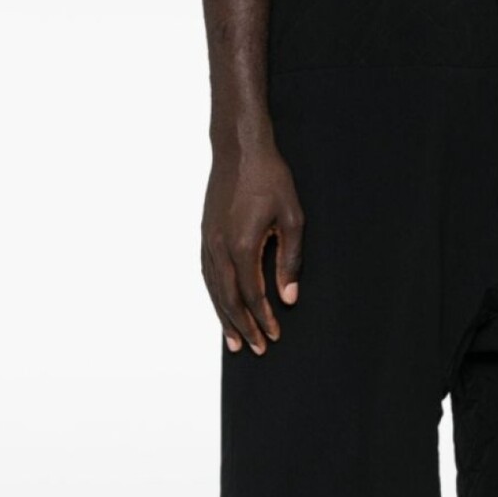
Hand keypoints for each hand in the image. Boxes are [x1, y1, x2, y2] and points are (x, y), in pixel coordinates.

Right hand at [201, 145, 304, 353]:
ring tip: (233, 341)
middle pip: (229, 298)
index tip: (274, 335)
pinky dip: (214, 295)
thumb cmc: (270, 179)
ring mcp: (208, 240)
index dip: (263, 318)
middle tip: (255, 349)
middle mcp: (219, 247)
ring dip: (224, 316)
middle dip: (244, 326)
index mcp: (242, 244)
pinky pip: (207, 273)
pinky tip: (220, 306)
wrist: (239, 147)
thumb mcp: (293, 219)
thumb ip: (290, 260)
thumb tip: (288, 297)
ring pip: (213, 289)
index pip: (252, 294)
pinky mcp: (205, 233)